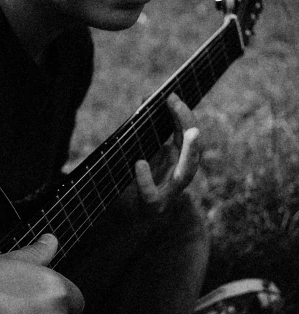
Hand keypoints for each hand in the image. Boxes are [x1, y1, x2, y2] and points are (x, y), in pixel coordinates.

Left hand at [134, 93, 200, 214]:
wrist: (119, 217)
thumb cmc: (131, 181)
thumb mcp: (137, 150)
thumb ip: (143, 129)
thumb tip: (145, 98)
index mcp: (177, 160)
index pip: (188, 135)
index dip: (182, 115)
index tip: (171, 95)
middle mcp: (178, 176)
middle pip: (194, 152)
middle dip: (190, 126)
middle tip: (178, 104)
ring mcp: (168, 194)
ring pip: (186, 175)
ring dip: (191, 152)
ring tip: (190, 131)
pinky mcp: (151, 209)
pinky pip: (153, 196)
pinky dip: (146, 180)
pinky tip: (139, 164)